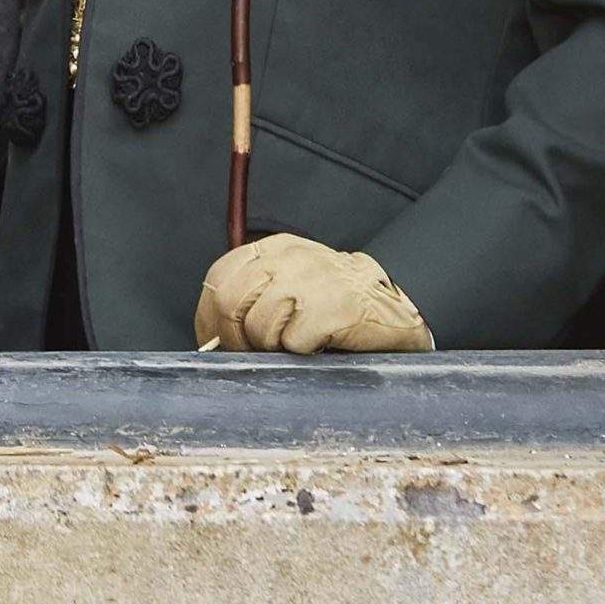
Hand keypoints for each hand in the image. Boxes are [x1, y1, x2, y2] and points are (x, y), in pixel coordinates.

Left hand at [195, 233, 434, 352]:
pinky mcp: (331, 308)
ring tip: (292, 346)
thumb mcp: (290, 280)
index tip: (215, 341)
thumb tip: (214, 334)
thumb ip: (254, 293)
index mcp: (273, 249)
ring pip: (258, 326)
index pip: (219, 277)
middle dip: (233, 339)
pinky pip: (292, 342)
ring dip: (269, 347)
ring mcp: (310, 281)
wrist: (394, 306)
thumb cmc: (334, 300)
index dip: (210, 316)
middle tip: (250, 354)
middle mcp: (288, 259)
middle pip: (230, 302)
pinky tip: (316, 344)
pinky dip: (299, 352)